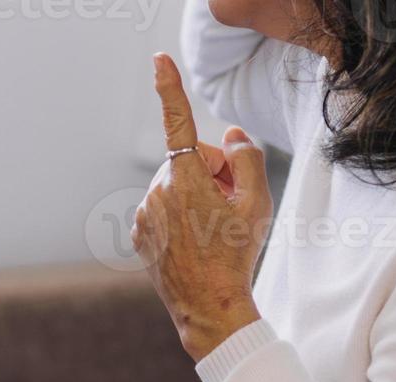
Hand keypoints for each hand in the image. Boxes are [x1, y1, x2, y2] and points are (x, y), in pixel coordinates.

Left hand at [132, 53, 273, 359]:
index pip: (179, 123)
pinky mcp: (139, 231)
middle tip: (229, 210)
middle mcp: (157, 191)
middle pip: (192, 162)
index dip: (170, 88)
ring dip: (197, 197)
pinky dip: (180, 216)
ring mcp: (144, 213)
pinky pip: (164, 208)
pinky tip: (195, 241)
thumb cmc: (236, 255)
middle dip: (213, 176)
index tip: (158, 60)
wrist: (209, 307)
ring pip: (178, 186)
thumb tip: (231, 136)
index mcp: (185, 179)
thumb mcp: (257, 202)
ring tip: (212, 231)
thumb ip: (247, 158)